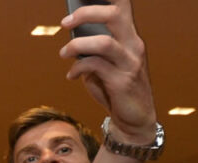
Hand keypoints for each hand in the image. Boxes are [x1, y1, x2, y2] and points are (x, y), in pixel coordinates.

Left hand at [61, 0, 156, 143]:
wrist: (134, 118)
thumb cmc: (115, 87)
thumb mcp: (104, 64)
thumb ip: (92, 48)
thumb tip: (71, 34)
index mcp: (130, 36)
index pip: (123, 6)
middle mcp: (133, 45)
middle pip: (114, 15)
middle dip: (86, 13)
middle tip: (65, 22)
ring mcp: (130, 63)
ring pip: (104, 42)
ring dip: (77, 45)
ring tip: (64, 53)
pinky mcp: (122, 81)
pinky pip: (95, 67)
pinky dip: (78, 68)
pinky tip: (71, 75)